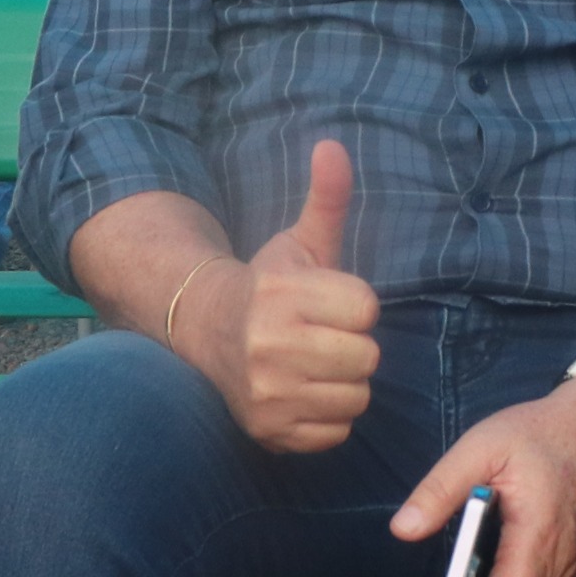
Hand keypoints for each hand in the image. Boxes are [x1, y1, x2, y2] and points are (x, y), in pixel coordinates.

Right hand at [190, 139, 380, 452]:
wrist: (207, 333)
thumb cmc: (270, 286)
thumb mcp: (299, 242)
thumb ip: (326, 198)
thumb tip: (333, 145)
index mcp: (281, 293)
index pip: (367, 307)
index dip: (355, 305)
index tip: (328, 303)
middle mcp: (269, 344)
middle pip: (367, 356)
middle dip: (352, 345)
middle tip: (322, 337)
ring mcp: (266, 392)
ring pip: (356, 396)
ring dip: (343, 382)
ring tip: (313, 365)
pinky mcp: (269, 430)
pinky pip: (337, 431)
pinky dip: (327, 416)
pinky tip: (302, 393)